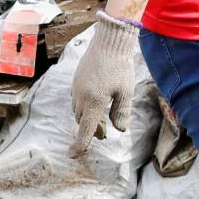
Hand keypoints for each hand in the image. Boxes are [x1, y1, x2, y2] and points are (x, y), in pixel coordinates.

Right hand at [69, 12, 139, 158]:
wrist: (108, 42)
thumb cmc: (120, 67)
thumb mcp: (125, 91)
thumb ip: (121, 112)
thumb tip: (120, 130)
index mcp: (94, 102)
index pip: (86, 130)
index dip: (80, 144)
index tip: (73, 155)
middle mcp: (82, 98)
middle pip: (83, 122)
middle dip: (92, 130)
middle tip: (104, 135)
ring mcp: (76, 89)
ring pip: (79, 111)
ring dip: (88, 119)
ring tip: (102, 121)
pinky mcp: (76, 81)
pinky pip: (77, 100)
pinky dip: (85, 107)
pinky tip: (96, 103)